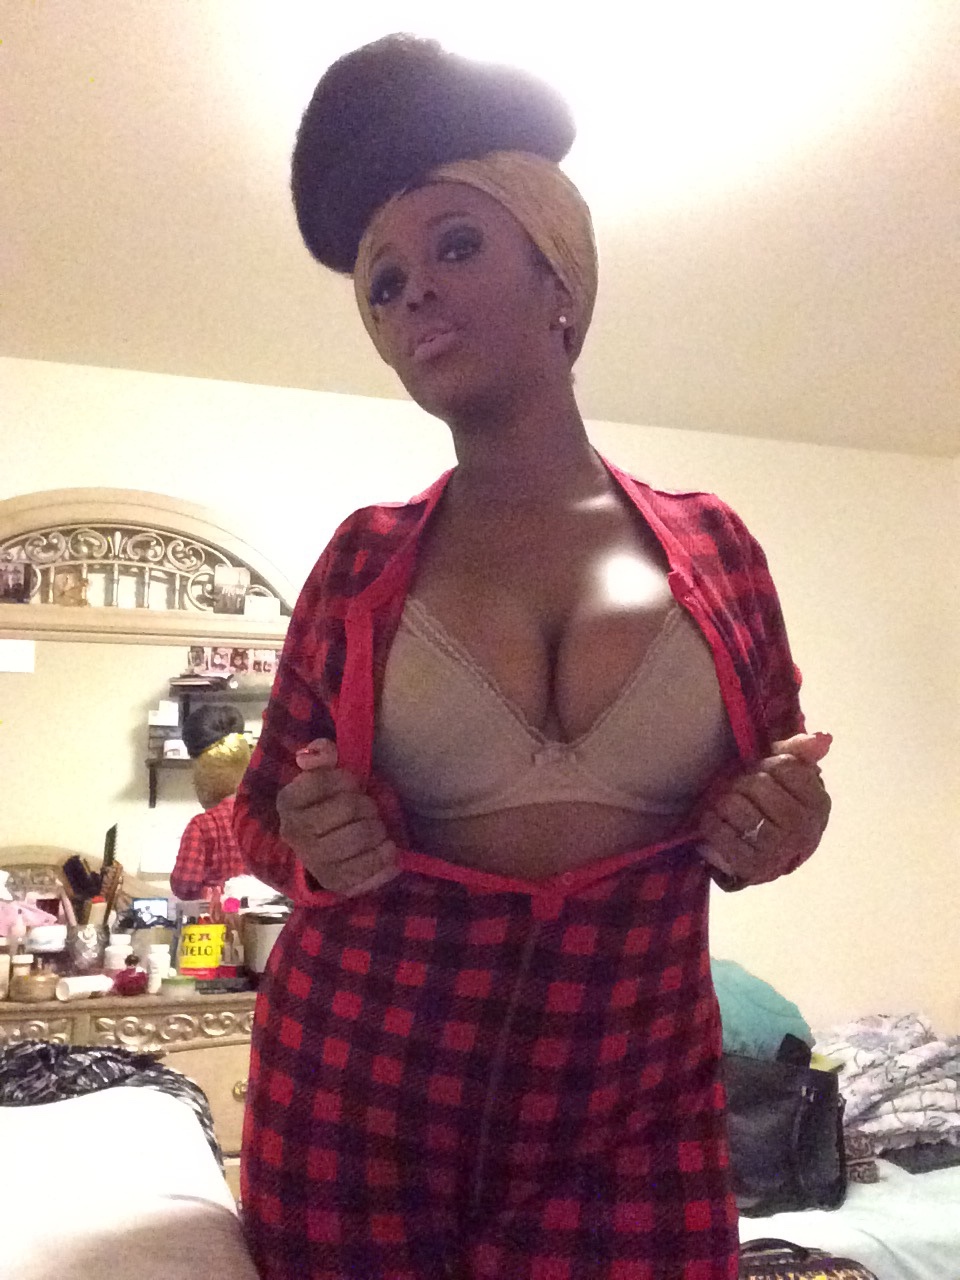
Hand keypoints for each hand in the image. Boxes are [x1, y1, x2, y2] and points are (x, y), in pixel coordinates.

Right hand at [276, 739, 398, 896]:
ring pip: (360, 836)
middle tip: (370, 809)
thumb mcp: (323, 774)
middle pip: (348, 807)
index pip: (325, 780)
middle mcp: (295, 833)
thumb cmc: (329, 804)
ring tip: (378, 829)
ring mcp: (314, 861)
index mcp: (288, 802)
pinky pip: (370, 868)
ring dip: (378, 829)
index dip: (347, 780)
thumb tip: (319, 752)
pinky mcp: (335, 884)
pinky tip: (387, 849)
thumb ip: (322, 754)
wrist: (321, 849)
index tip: (353, 786)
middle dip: (367, 804)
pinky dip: (386, 855)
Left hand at [697, 732, 831, 885]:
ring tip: (725, 804)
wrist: (772, 854)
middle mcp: (802, 828)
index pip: (784, 766)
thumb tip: (821, 738)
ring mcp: (777, 850)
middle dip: (741, 781)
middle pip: (757, 783)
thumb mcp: (793, 776)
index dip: (765, 763)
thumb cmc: (779, 805)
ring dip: (722, 800)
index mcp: (818, 803)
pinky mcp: (751, 867)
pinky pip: (719, 832)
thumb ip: (801, 752)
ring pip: (735, 805)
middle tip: (738, 787)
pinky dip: (710, 822)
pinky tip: (714, 820)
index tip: (760, 772)